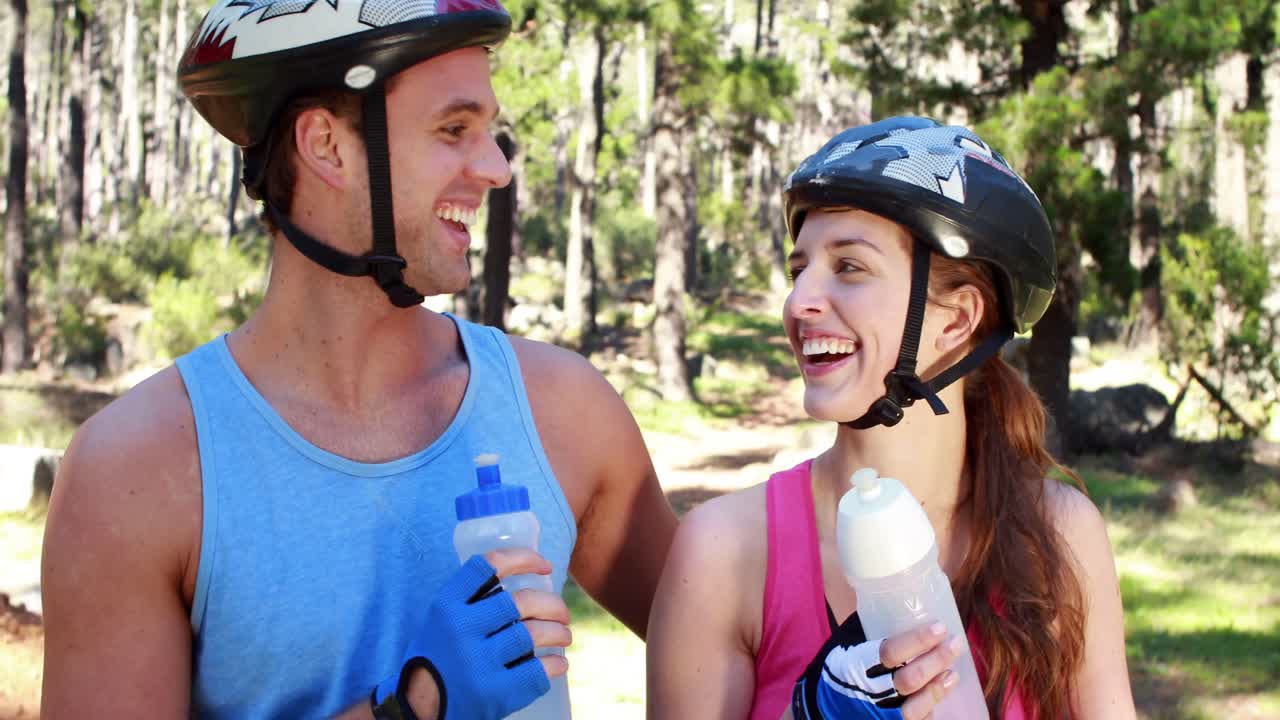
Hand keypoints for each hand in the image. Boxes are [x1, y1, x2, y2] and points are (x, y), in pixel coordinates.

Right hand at [371, 548, 571, 719]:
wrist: (419, 707)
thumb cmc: (439, 657)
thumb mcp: (442, 620)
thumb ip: (472, 600)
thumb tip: (527, 581)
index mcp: (447, 604)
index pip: (489, 566)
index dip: (524, 559)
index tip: (545, 566)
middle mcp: (461, 629)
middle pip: (523, 602)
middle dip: (553, 605)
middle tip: (563, 613)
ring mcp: (477, 662)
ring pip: (534, 634)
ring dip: (559, 633)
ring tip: (564, 636)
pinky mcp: (493, 692)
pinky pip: (537, 671)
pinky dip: (555, 664)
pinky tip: (559, 663)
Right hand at [792, 618, 961, 719]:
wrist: (821, 710)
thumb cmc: (836, 673)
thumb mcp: (844, 648)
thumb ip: (866, 632)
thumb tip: (894, 604)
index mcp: (858, 665)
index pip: (891, 652)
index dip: (917, 640)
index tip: (939, 628)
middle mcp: (870, 692)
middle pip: (909, 679)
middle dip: (936, 661)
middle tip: (955, 644)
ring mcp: (880, 714)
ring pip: (916, 707)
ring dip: (937, 689)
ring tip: (953, 673)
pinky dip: (929, 709)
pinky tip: (939, 695)